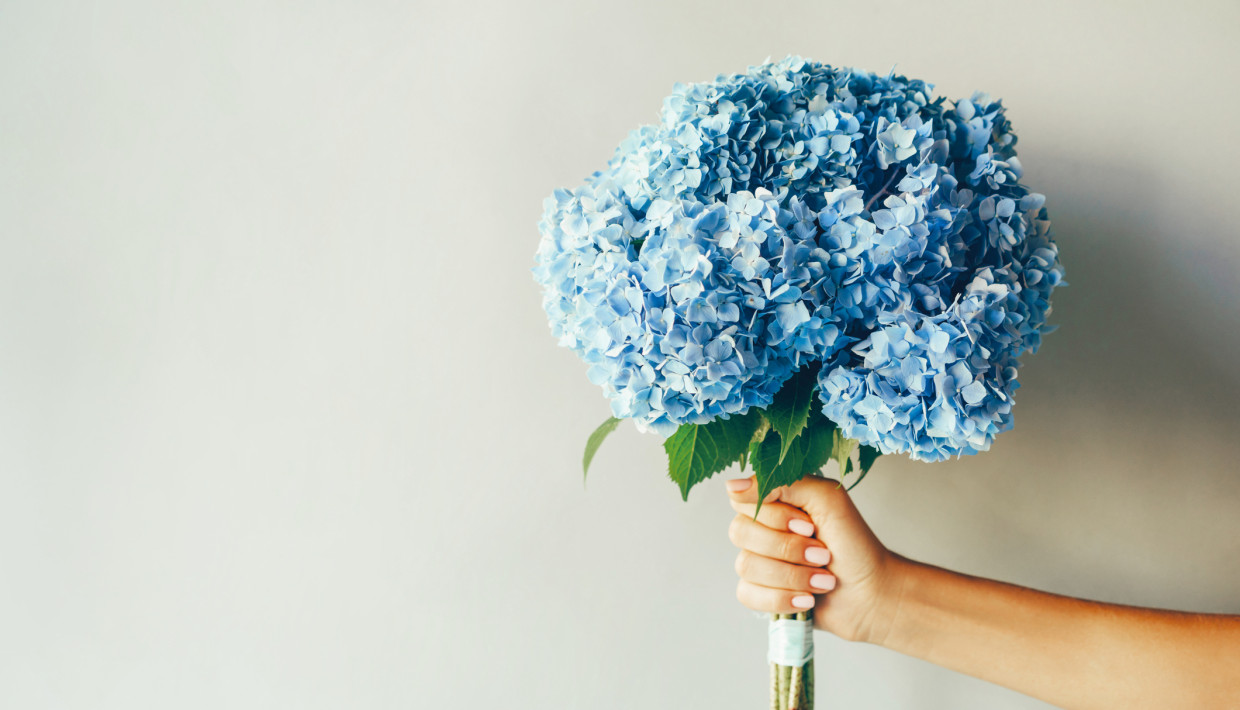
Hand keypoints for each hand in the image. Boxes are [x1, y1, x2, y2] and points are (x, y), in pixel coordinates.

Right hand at [725, 474, 903, 643]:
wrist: (872, 593)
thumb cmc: (855, 543)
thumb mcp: (826, 499)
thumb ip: (783, 483)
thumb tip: (732, 485)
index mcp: (774, 501)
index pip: (743, 500)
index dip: (774, 518)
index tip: (809, 526)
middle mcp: (761, 529)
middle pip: (740, 533)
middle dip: (788, 549)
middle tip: (823, 555)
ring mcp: (759, 561)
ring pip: (746, 566)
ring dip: (792, 576)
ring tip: (823, 580)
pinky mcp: (760, 592)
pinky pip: (747, 594)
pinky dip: (781, 598)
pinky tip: (807, 599)